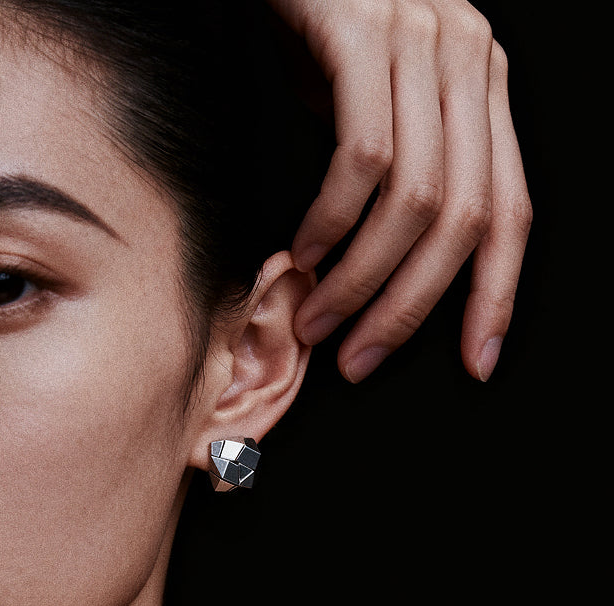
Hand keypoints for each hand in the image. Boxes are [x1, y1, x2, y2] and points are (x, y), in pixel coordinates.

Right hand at [266, 0, 531, 382]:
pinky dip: (331, 221)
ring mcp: (420, 41)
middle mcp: (469, 62)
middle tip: (362, 358)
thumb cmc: (326, 27)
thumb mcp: (382, 104)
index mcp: (485, 89)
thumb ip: (402, 171)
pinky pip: (360, 155)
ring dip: (361, 278)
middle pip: (465, 219)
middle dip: (411, 307)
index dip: (496, 296)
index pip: (511, 212)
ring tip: (320, 320)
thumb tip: (383, 271)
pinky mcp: (361, 32)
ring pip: (414, 199)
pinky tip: (304, 251)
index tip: (475, 362)